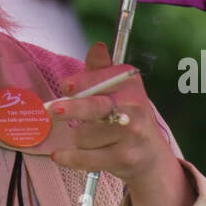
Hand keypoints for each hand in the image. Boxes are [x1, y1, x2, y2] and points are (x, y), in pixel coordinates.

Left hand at [46, 41, 173, 187]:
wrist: (152, 157)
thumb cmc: (128, 117)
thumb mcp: (120, 90)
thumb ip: (102, 70)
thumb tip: (97, 47)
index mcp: (130, 85)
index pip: (102, 80)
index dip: (81, 82)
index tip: (65, 86)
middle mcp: (134, 108)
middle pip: (96, 107)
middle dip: (74, 108)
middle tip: (53, 109)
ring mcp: (130, 135)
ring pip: (84, 135)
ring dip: (77, 137)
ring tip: (89, 137)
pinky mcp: (123, 158)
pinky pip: (85, 158)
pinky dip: (69, 157)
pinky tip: (59, 155)